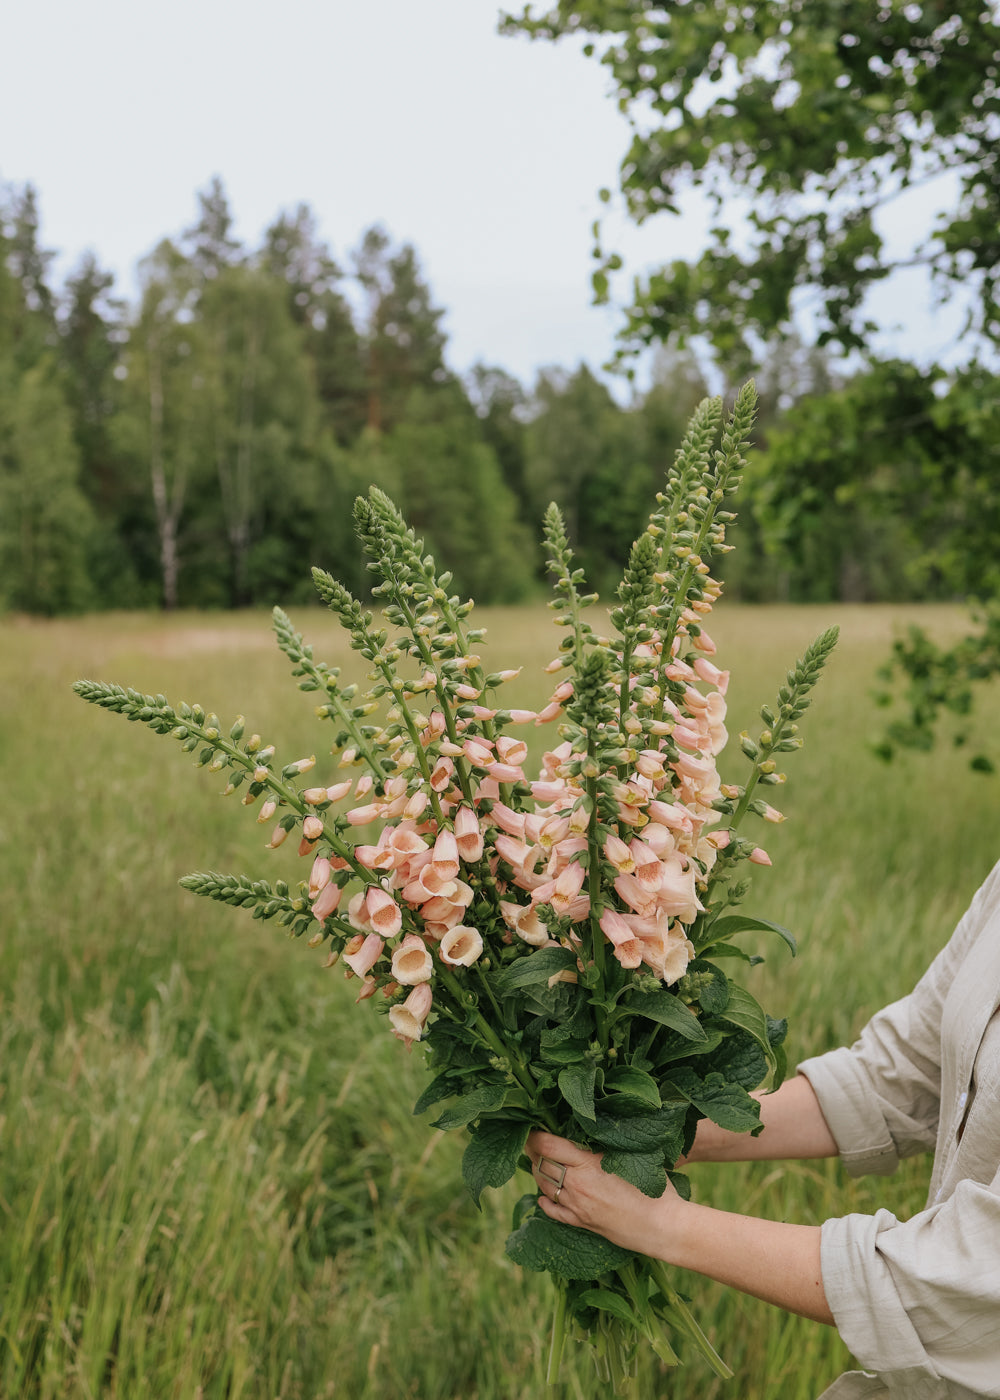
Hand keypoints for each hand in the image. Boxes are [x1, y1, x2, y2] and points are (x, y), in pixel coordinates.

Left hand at [527, 1129, 682, 1257]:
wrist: (663, 1227)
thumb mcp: (630, 1157)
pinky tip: (543, 1196)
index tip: (531, 1127)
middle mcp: (577, 1186)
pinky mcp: (582, 1223)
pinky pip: (554, 1212)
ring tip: (537, 1161)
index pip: (548, 1146)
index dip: (535, 1136)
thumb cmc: (654, 1188)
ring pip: (545, 1187)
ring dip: (538, 1172)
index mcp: (587, 1165)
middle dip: (533, 1151)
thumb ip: (605, 1145)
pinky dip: (545, 1201)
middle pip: (542, 1165)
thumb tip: (591, 1129)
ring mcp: (577, 1207)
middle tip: (532, 1141)